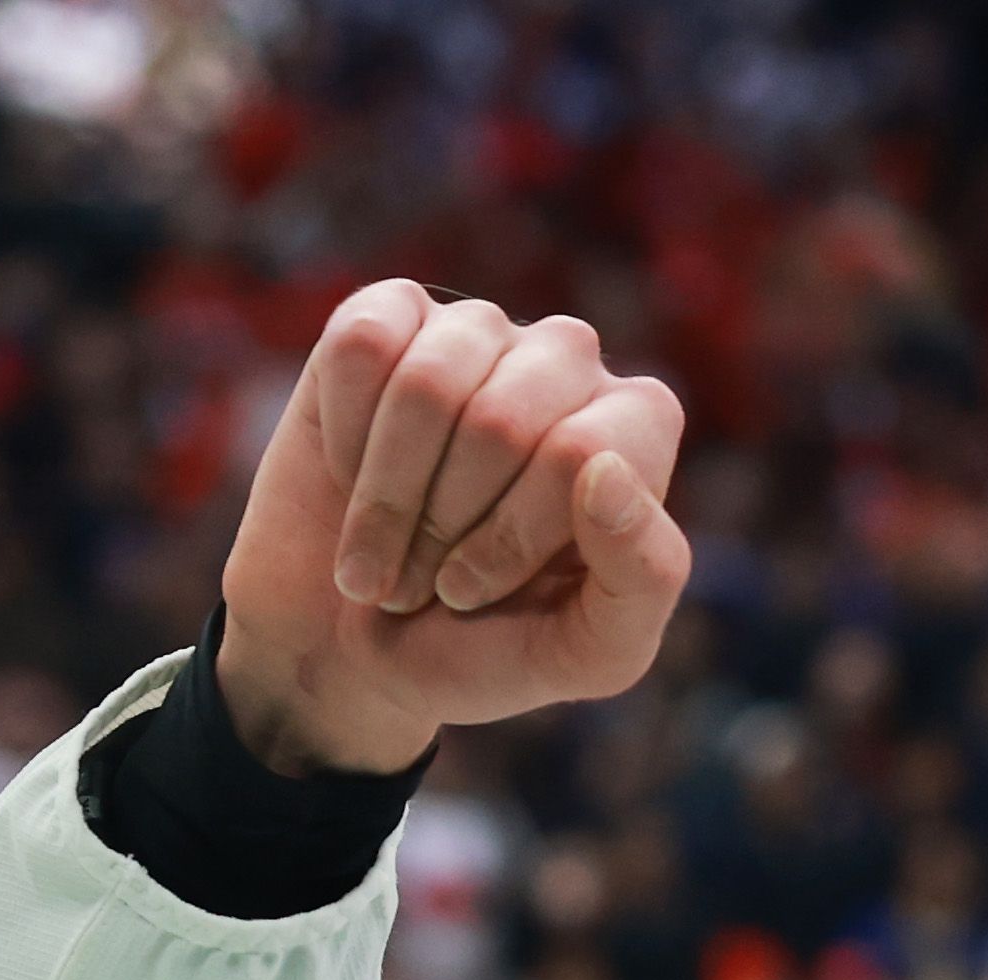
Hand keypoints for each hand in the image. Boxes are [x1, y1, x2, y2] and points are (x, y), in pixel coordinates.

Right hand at [214, 282, 691, 776]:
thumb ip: (643, 578)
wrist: (350, 649)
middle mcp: (568, 364)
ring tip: (385, 547)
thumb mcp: (589, 655)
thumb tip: (607, 468)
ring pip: (426, 384)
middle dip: (443, 522)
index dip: (511, 536)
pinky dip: (344, 432)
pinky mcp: (389, 317)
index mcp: (637, 431)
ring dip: (387, 493)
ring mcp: (479, 332)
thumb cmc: (487, 652)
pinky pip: (362, 347)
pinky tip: (350, 471)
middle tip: (422, 580)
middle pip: (501, 420)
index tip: (473, 590)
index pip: (578, 453)